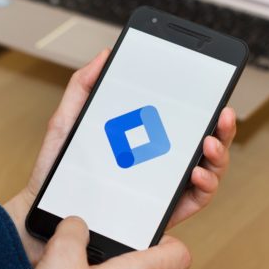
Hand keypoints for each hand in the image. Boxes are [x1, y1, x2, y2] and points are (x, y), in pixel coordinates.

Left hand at [3, 49, 237, 263]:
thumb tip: (105, 55)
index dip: (202, 105)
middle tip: (222, 114)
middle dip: (221, 128)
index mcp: (145, 139)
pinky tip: (196, 172)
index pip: (181, 120)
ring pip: (207, 170)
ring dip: (218, 155)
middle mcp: (160, 163)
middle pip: (203, 143)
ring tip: (209, 143)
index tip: (212, 89)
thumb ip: (84, 87)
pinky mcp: (162, 213)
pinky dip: (204, 186)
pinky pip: (195, 201)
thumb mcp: (68, 122)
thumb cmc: (59, 168)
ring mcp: (164, 188)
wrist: (47, 208)